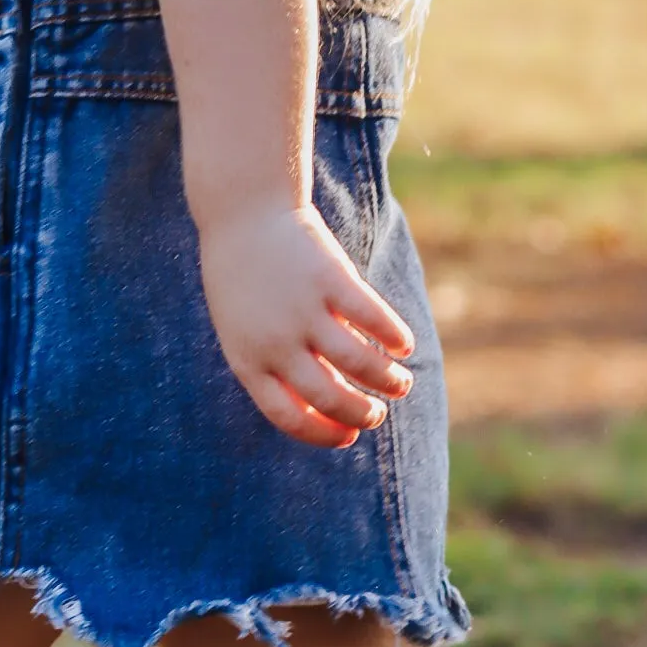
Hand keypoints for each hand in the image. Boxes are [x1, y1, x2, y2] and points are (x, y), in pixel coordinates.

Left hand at [197, 203, 415, 449]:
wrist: (242, 212)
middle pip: (330, 396)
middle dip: (362, 413)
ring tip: (401, 383)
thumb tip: (331, 404)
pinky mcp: (330, 277)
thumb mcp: (244, 328)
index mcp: (248, 360)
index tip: (349, 435)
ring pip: (359, 362)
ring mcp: (303, 309)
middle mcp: (276, 341)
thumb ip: (277, 364)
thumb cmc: (244, 278)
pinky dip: (395, 336)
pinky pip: (373, 317)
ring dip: (388, 380)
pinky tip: (404, 344)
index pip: (288, 415)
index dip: (324, 432)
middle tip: (379, 414)